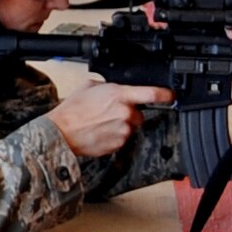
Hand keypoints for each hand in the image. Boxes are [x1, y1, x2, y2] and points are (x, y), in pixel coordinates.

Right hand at [47, 81, 171, 155]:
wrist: (61, 132)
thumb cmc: (72, 110)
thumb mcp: (90, 86)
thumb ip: (109, 87)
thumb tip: (115, 88)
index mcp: (120, 95)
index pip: (151, 94)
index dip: (165, 94)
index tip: (170, 95)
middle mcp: (125, 113)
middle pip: (139, 114)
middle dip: (129, 114)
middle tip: (111, 113)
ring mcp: (123, 130)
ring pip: (130, 128)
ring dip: (120, 126)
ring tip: (101, 124)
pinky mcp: (118, 144)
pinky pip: (122, 139)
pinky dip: (114, 137)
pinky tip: (100, 133)